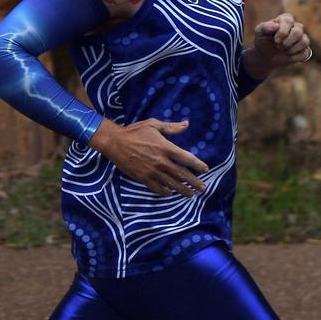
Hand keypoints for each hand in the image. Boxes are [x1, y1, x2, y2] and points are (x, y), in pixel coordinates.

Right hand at [89, 117, 208, 197]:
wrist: (115, 142)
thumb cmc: (135, 131)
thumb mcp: (154, 125)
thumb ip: (171, 127)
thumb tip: (186, 124)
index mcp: (166, 147)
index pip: (187, 158)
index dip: (198, 165)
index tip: (205, 169)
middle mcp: (161, 161)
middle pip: (182, 174)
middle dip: (194, 182)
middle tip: (203, 188)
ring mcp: (152, 171)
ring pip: (171, 184)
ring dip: (182, 190)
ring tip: (190, 195)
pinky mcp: (143, 178)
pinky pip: (157, 188)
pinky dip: (165, 192)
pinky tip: (170, 194)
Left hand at [251, 12, 311, 72]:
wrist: (265, 56)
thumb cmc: (263, 41)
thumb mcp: (260, 32)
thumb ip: (265, 27)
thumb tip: (276, 26)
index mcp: (286, 19)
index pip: (289, 21)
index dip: (282, 32)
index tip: (275, 40)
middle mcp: (296, 26)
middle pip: (298, 32)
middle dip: (287, 42)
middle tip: (278, 47)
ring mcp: (302, 38)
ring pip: (304, 42)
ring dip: (291, 50)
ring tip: (282, 51)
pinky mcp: (305, 49)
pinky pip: (305, 53)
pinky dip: (294, 57)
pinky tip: (287, 56)